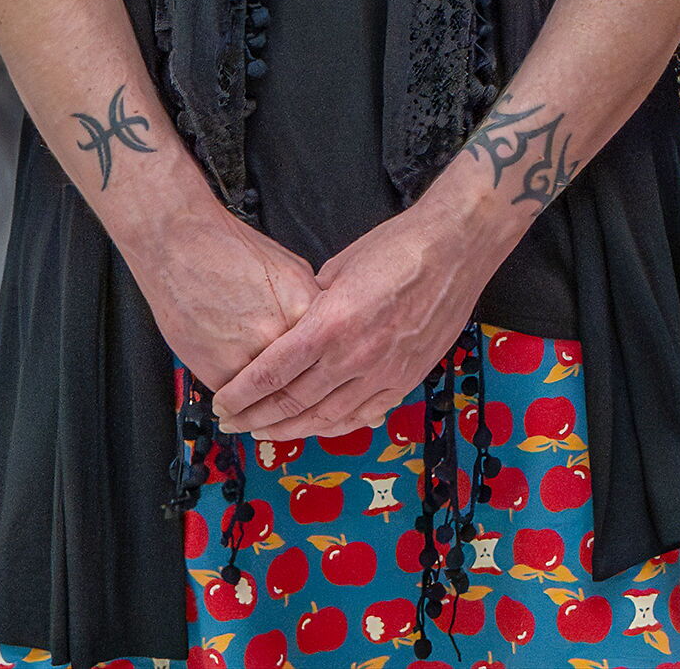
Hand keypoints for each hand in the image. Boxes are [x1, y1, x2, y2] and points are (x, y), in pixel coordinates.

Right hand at [119, 177, 319, 406]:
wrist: (179, 247)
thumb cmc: (226, 252)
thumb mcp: (289, 269)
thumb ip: (306, 303)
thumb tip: (319, 325)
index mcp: (306, 307)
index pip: (324, 348)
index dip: (318, 360)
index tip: (313, 368)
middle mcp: (283, 334)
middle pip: (299, 374)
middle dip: (293, 382)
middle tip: (283, 383)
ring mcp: (252, 356)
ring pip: (268, 392)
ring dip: (264, 396)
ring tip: (256, 385)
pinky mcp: (220, 371)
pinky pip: (238, 398)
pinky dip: (237, 396)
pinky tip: (234, 380)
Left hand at [212, 190, 498, 443]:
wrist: (457, 248)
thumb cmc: (398, 247)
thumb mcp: (339, 268)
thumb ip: (311, 306)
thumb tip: (292, 327)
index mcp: (331, 322)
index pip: (272, 372)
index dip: (241, 394)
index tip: (222, 403)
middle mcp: (355, 355)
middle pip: (293, 402)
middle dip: (256, 417)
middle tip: (233, 423)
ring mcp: (383, 372)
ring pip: (326, 418)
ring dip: (290, 429)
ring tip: (266, 432)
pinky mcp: (406, 379)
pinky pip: (363, 416)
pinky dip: (334, 427)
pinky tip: (316, 428)